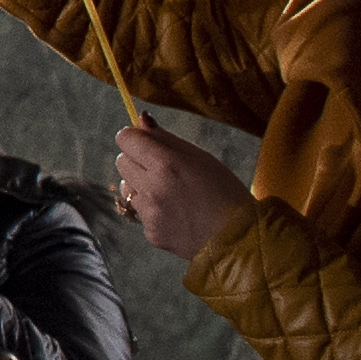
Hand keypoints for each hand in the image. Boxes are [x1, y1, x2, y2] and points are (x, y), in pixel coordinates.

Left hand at [114, 121, 248, 262]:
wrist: (239, 240)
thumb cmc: (226, 193)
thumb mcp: (202, 158)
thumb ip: (167, 139)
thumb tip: (141, 120)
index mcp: (166, 164)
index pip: (125, 139)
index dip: (135, 138)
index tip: (146, 143)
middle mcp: (153, 188)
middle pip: (122, 161)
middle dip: (137, 160)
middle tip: (161, 168)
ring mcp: (150, 213)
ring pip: (127, 188)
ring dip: (141, 186)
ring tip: (169, 193)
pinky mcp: (150, 232)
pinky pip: (141, 212)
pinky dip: (152, 210)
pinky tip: (176, 214)